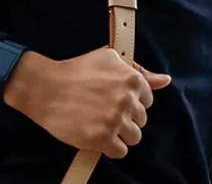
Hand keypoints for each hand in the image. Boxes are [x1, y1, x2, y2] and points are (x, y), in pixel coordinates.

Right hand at [3, 47, 171, 158]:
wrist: (45, 88)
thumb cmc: (76, 71)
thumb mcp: (109, 59)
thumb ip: (140, 71)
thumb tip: (165, 81)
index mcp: (132, 80)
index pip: (146, 101)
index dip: (130, 103)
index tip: (113, 101)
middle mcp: (127, 100)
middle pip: (141, 121)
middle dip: (125, 119)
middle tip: (104, 113)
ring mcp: (115, 120)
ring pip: (134, 138)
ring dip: (119, 135)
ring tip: (101, 126)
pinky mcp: (102, 139)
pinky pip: (120, 151)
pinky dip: (110, 148)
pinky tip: (97, 136)